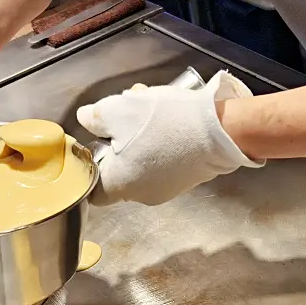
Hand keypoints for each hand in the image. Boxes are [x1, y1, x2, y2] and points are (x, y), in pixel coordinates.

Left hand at [77, 71, 262, 205]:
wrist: (219, 130)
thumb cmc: (164, 122)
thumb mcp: (120, 110)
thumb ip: (95, 117)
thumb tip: (86, 119)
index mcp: (118, 185)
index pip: (93, 188)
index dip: (93, 164)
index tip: (99, 142)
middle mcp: (140, 195)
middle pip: (120, 171)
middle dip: (120, 141)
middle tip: (127, 113)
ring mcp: (166, 190)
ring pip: (142, 163)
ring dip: (141, 138)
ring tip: (151, 109)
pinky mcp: (186, 181)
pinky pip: (163, 163)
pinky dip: (162, 145)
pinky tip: (170, 121)